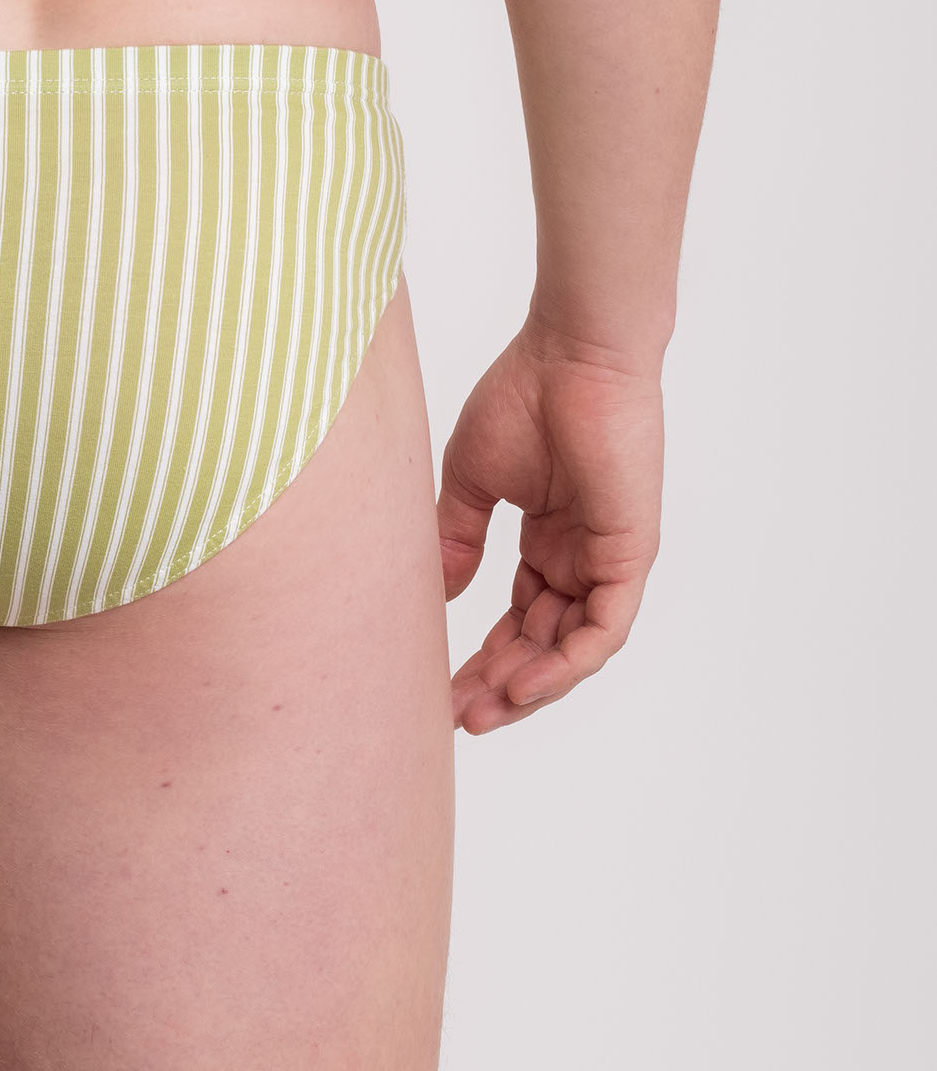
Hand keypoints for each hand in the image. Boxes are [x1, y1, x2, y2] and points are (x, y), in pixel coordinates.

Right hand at [437, 323, 663, 733]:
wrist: (571, 353)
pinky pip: (605, 628)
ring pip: (574, 647)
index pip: (519, 617)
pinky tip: (525, 684)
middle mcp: (581, 557)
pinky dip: (567, 662)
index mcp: (549, 539)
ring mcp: (608, 559)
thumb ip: (458, 537)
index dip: (483, 656)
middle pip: (543, 642)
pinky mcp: (630, 554)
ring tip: (481, 712)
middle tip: (455, 717)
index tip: (441, 688)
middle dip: (499, 684)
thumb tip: (439, 594)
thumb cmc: (523, 396)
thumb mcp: (472, 479)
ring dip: (529, 685)